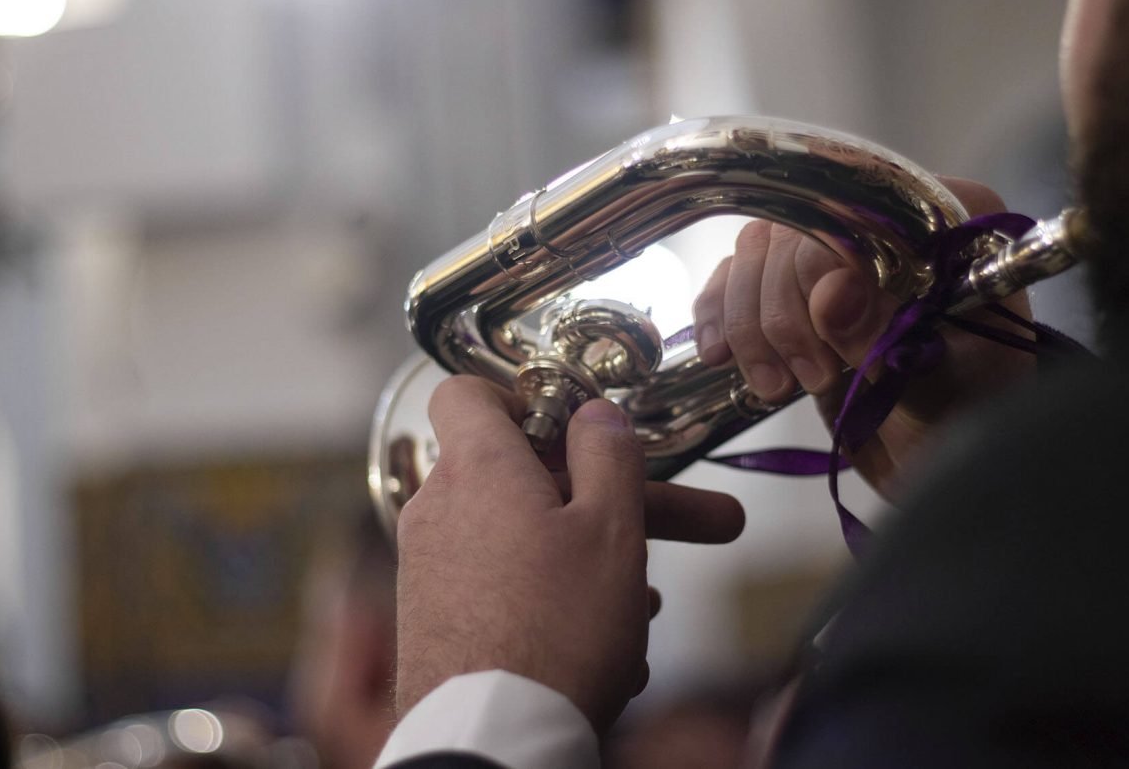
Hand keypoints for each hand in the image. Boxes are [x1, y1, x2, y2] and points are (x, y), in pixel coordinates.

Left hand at [393, 376, 744, 732]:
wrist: (493, 739)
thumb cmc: (556, 633)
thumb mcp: (610, 530)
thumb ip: (609, 456)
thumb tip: (596, 413)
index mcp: (479, 469)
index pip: (467, 393)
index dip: (522, 398)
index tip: (572, 425)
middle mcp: (442, 509)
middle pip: (529, 478)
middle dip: (614, 498)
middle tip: (696, 522)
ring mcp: (433, 567)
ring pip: (525, 537)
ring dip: (590, 556)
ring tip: (649, 599)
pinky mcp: (436, 618)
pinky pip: (504, 585)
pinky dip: (553, 596)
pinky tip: (607, 640)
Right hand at [691, 179, 1034, 501]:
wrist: (941, 457)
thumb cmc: (966, 417)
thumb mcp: (943, 380)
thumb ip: (891, 334)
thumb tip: (830, 293)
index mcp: (945, 219)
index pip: (857, 211)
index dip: (826, 270)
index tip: (837, 350)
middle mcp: (884, 222)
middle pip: (797, 233)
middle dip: (786, 313)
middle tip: (811, 380)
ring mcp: (833, 253)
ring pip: (757, 254)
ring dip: (751, 325)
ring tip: (775, 387)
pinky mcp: (794, 290)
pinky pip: (735, 278)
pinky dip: (720, 314)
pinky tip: (719, 356)